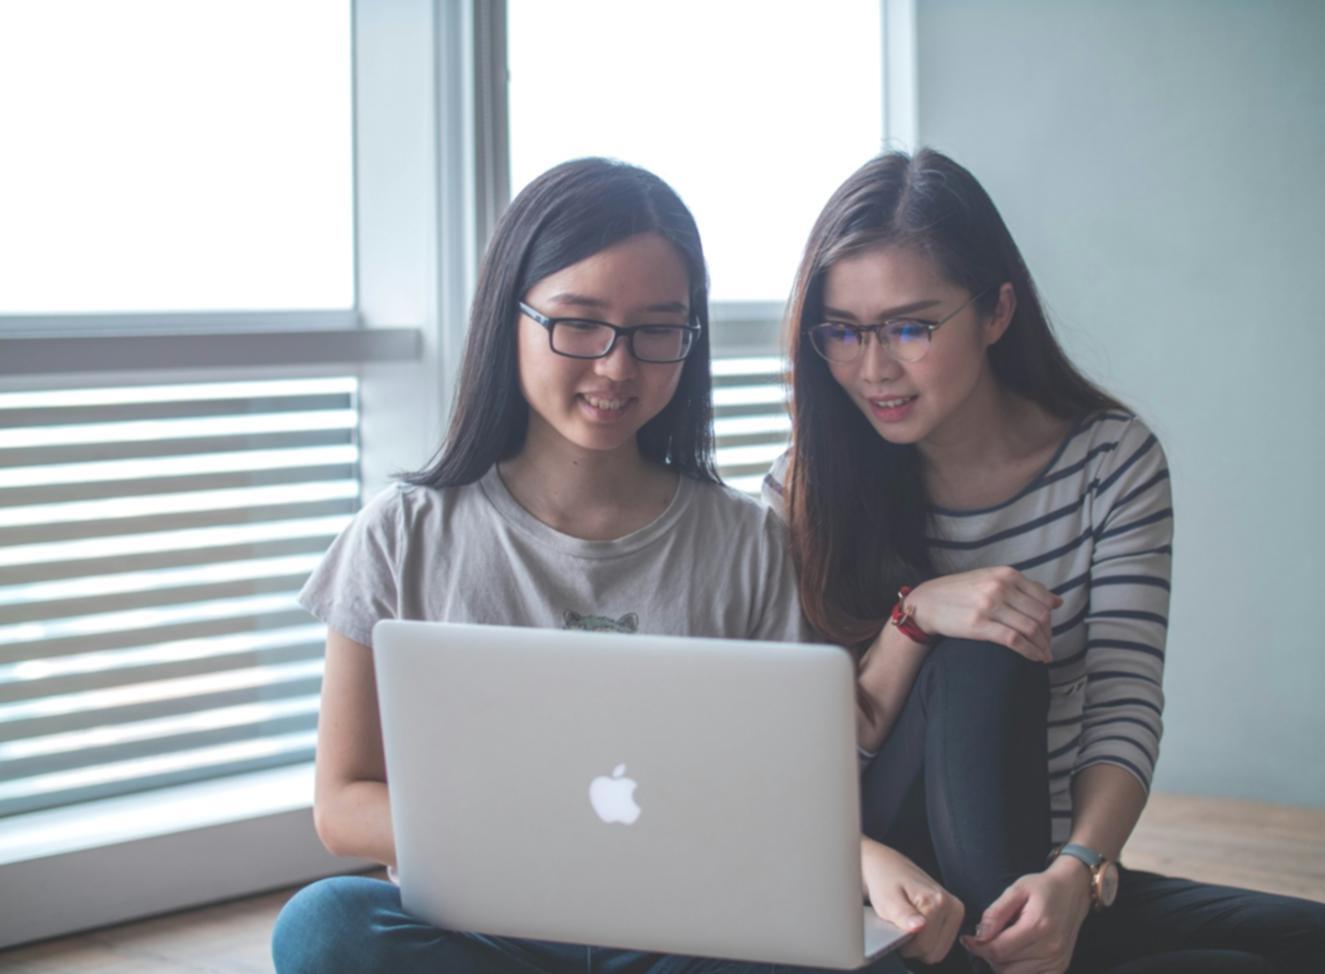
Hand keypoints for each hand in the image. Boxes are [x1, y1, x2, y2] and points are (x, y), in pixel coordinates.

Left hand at [861, 838, 964, 965]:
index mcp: (937, 901)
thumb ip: (903, 915)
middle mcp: (951, 905)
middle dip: (914, 946)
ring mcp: (954, 910)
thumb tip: (919, 926)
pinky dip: (928, 939)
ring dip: (921, 943)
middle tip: (901, 925)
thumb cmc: (884, 881)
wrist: (886, 866)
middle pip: (934, 952)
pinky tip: (917, 924)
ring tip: (909, 923)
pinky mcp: (953, 914)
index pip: (925, 946)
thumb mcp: (887, 900)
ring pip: (939, 950)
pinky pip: (941, 943)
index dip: (905, 944)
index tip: (896, 929)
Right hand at [909, 567, 1061, 662]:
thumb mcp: (990, 579)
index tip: (1049, 631)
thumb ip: (1021, 588)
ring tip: (1044, 656)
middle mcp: (1000, 587)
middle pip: (1040, 615)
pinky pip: (1015, 640)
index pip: (1043, 599)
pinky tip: (1034, 658)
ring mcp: (990, 605)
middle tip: (1047, 647)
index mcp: (1006, 574)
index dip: (1051, 619)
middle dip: (1048, 635)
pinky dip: (1030, 652)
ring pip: (1031, 628)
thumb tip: (1056, 602)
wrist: (927, 602)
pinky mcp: (980, 625)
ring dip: (1042, 646)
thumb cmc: (960, 592)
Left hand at [959, 856, 1091, 973]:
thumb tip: (979, 935)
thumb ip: (996, 912)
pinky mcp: (1060, 968)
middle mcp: (1049, 948)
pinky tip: (1014, 957)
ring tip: (1000, 945)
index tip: (966, 939)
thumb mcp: (1016, 889)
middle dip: (988, 955)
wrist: (1073, 891)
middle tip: (984, 940)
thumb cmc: (1042, 887)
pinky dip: (1018, 972)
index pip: (998, 950)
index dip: (977, 947)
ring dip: (1001, 964)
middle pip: (1004, 966)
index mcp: (1037, 927)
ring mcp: (1057, 962)